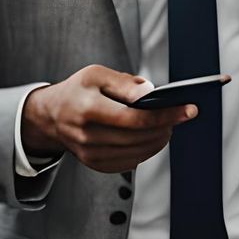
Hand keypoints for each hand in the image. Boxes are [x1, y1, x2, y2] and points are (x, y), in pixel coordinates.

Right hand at [22, 65, 194, 172]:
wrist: (51, 116)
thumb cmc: (77, 91)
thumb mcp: (96, 74)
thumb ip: (124, 83)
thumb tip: (151, 93)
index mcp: (88, 108)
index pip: (136, 118)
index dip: (166, 115)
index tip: (188, 109)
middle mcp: (87, 135)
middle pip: (139, 137)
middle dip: (166, 127)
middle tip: (179, 116)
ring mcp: (90, 154)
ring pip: (138, 152)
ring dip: (158, 140)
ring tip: (166, 126)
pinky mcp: (95, 164)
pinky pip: (129, 163)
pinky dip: (145, 151)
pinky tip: (149, 138)